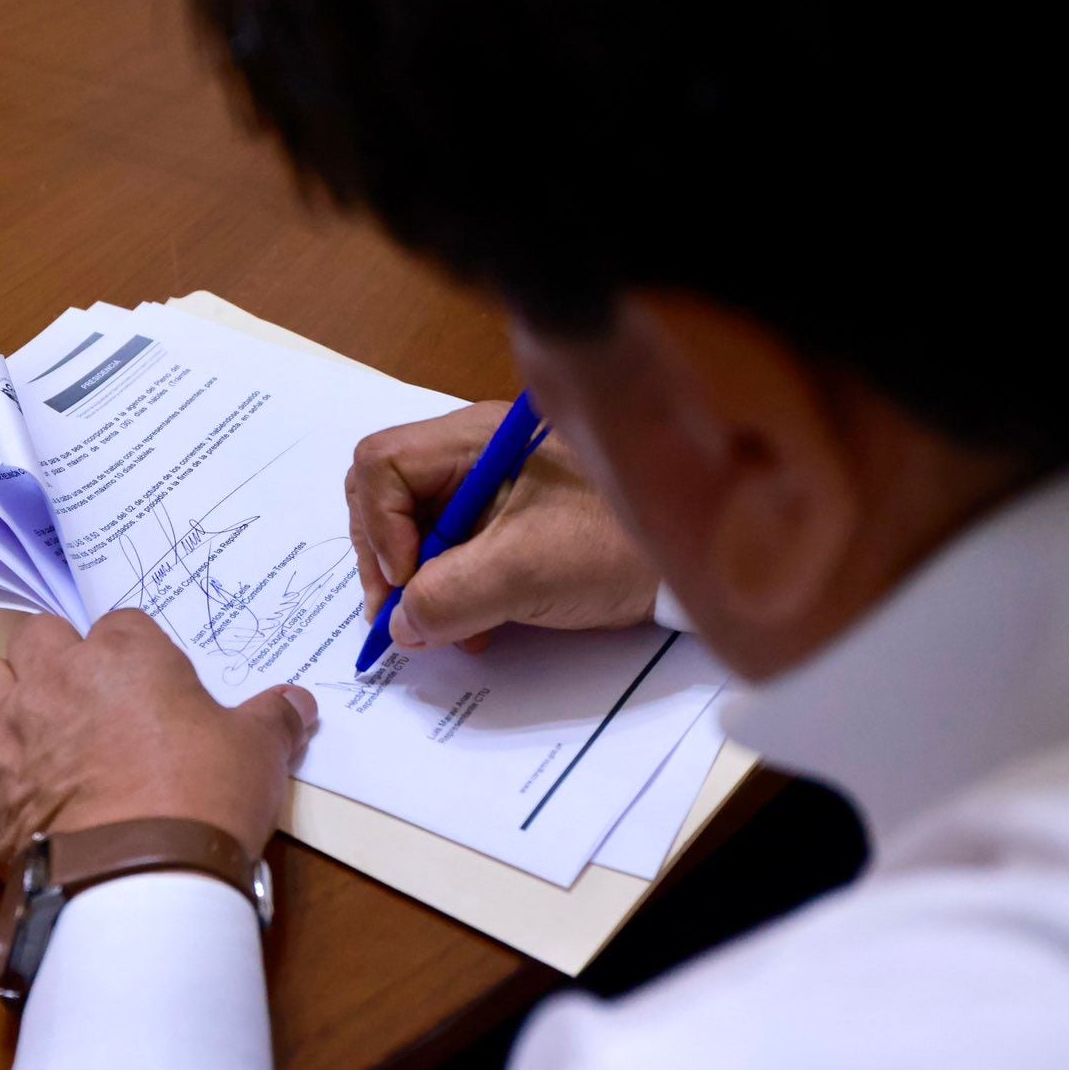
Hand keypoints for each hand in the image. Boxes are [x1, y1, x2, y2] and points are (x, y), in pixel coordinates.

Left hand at [0, 610, 317, 867]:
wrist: (142, 875)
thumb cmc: (204, 798)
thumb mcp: (259, 753)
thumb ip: (275, 718)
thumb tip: (300, 704)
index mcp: (127, 654)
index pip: (122, 625)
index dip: (134, 657)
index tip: (149, 691)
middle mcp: (57, 674)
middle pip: (40, 638)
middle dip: (57, 663)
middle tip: (85, 706)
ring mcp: (8, 724)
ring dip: (2, 699)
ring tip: (30, 733)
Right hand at [346, 401, 659, 651]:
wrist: (689, 561)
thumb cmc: (615, 548)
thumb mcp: (525, 575)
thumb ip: (450, 597)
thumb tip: (400, 624)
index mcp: (475, 441)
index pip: (381, 465)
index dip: (379, 528)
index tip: (408, 582)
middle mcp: (473, 454)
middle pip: (385, 494)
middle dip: (386, 558)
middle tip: (401, 614)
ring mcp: (488, 487)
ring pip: (413, 528)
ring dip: (417, 584)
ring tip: (444, 628)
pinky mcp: (506, 522)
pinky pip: (449, 550)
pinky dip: (448, 590)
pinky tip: (475, 625)